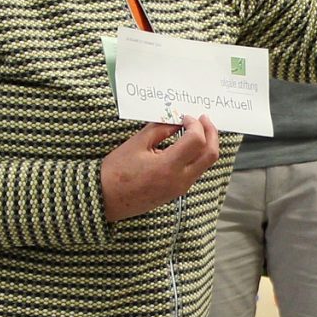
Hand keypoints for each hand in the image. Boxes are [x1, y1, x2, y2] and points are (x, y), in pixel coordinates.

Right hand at [100, 116, 218, 221]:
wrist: (105, 199)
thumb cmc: (116, 171)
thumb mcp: (137, 143)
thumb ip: (160, 129)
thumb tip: (177, 121)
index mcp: (168, 167)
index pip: (196, 141)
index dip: (195, 124)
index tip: (184, 117)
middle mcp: (179, 180)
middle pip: (210, 154)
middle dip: (211, 133)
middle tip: (203, 119)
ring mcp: (180, 188)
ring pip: (206, 164)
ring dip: (206, 144)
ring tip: (196, 130)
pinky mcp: (177, 192)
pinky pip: (196, 171)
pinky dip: (198, 155)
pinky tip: (188, 145)